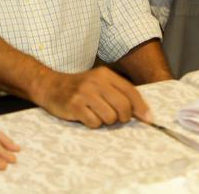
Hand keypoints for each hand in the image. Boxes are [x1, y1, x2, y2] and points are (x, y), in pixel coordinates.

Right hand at [34, 66, 152, 127]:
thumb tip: (145, 115)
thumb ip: (119, 94)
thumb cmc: (79, 88)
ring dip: (105, 121)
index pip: (131, 92)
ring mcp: (84, 93)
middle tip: (114, 117)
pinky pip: (95, 123)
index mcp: (105, 74)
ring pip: (110, 117)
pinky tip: (85, 116)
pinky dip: (92, 123)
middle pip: (123, 107)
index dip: (142, 108)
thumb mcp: (99, 83)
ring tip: (95, 114)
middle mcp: (95, 82)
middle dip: (122, 117)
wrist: (49, 85)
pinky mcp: (74, 105)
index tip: (148, 120)